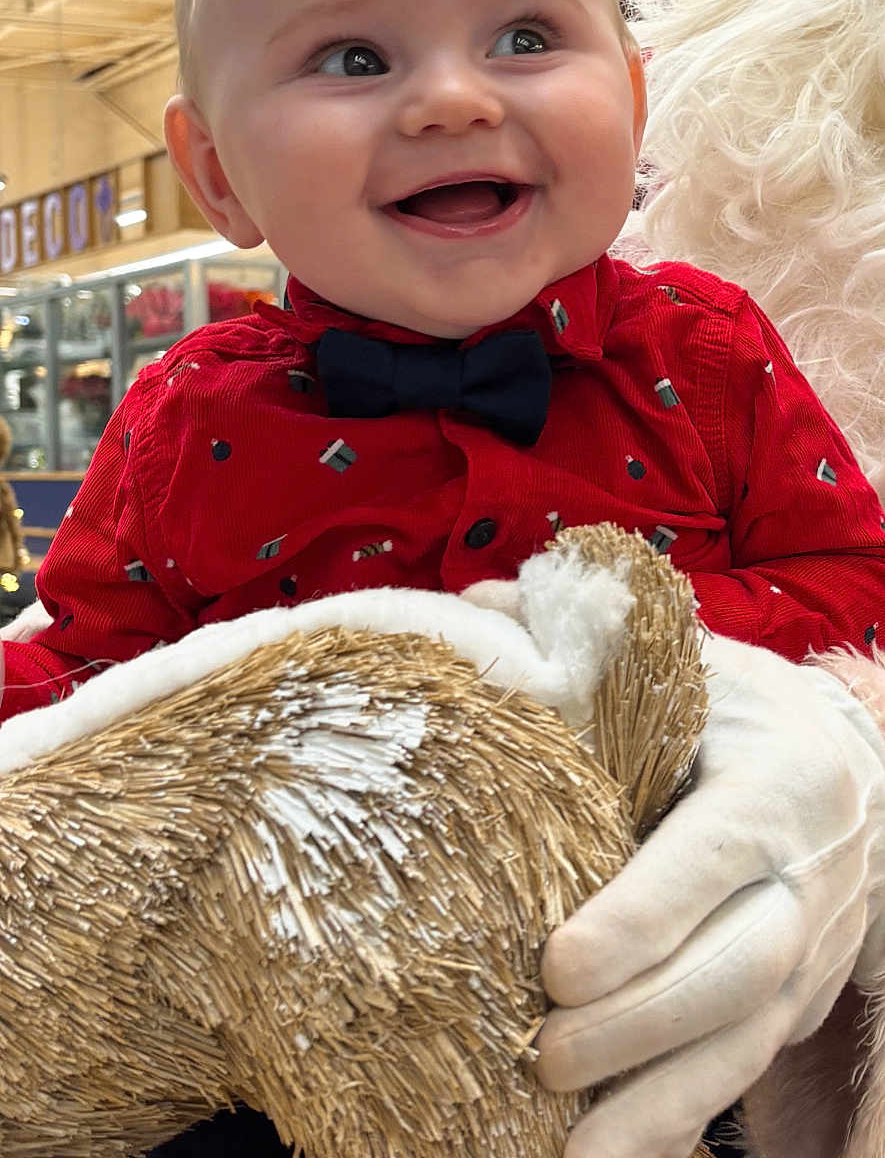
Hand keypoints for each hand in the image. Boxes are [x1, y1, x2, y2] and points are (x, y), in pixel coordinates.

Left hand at [533, 633, 884, 1157]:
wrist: (857, 774)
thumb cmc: (743, 711)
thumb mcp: (687, 662)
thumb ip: (587, 639)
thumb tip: (477, 606)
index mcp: (776, 782)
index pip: (711, 858)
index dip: (642, 919)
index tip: (558, 964)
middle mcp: (805, 877)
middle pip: (736, 970)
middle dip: (639, 1024)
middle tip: (540, 1052)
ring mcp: (810, 953)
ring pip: (745, 1041)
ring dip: (657, 1102)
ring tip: (569, 1149)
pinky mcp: (796, 1007)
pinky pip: (741, 1073)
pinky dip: (676, 1120)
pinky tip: (605, 1157)